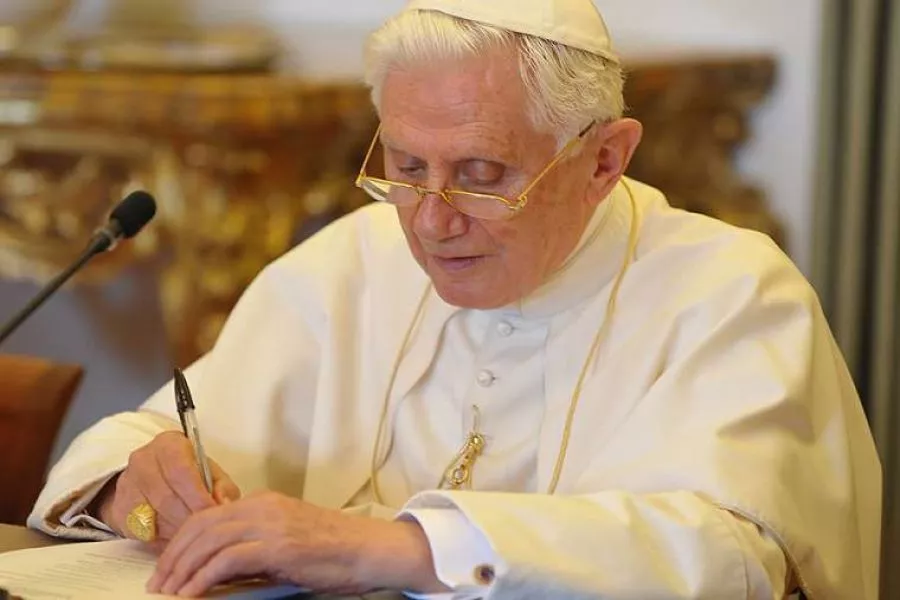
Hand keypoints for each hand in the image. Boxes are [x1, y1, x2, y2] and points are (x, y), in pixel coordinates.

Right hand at [96, 431, 240, 543]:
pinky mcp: (119, 512)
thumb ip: (223, 487)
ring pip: (154, 520)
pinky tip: (178, 540)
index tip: (214, 513)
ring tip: (196, 536)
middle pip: (166, 499)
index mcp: (168, 445)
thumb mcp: (211, 472)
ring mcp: (126, 487)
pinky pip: (144, 534)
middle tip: (208, 531)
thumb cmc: (189, 474)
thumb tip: (224, 505)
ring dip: (179, 533)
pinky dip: (165, 542)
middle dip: (190, 519)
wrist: (151, 476)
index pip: (180, 472)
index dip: (198, 497)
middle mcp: (142, 462)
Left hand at [146, 491, 444, 596]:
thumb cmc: (334, 551)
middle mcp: (263, 507)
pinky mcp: (278, 547)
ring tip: (168, 594)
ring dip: (182, 570)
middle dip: (173, 558)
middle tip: (158, 585)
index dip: (180, 542)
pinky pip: (226, 560)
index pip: (207, 516)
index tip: (167, 567)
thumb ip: (253, 547)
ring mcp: (271, 525)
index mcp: (263, 502)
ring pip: (208, 541)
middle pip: (200, 527)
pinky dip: (202, 579)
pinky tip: (190, 595)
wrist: (371, 550)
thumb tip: (217, 570)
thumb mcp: (287, 541)